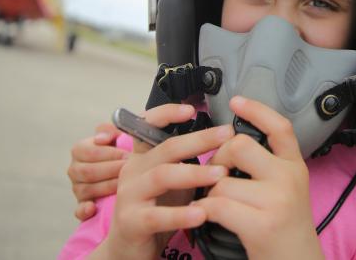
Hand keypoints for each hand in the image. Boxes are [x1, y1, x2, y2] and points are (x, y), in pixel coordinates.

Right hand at [68, 122, 125, 219]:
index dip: (110, 154)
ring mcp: (77, 189)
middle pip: (88, 172)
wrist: (125, 168)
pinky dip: (84, 210)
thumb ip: (109, 131)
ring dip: (107, 187)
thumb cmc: (121, 149)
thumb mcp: (116, 136)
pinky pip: (79, 210)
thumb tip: (102, 138)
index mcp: (80, 150)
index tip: (128, 155)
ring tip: (126, 184)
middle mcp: (75, 170)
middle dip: (112, 170)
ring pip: (87, 190)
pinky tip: (93, 208)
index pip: (89, 152)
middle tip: (131, 170)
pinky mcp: (83, 206)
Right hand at [94, 104, 233, 259]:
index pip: (148, 125)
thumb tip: (225, 140)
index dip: (167, 113)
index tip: (192, 109)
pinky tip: (202, 213)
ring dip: (195, 173)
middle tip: (227, 135)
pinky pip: (157, 216)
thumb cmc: (157, 209)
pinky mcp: (131, 222)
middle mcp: (133, 170)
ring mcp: (129, 195)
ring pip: (162, 176)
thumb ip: (189, 160)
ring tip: (221, 174)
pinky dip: (180, 214)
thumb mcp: (172, 180)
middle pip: (167, 147)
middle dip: (199, 139)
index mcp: (143, 156)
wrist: (129, 248)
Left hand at [196, 96, 324, 259]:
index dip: (257, 110)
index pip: (280, 127)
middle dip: (218, 158)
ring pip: (222, 180)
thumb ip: (269, 167)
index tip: (236, 101)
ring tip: (214, 206)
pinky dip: (204, 211)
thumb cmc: (284, 229)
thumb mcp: (287, 191)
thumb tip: (231, 145)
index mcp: (296, 167)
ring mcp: (277, 200)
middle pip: (241, 146)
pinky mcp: (261, 224)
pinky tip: (205, 218)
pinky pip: (217, 205)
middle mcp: (290, 178)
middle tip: (216, 177)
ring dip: (209, 194)